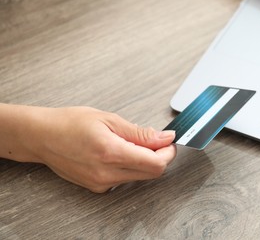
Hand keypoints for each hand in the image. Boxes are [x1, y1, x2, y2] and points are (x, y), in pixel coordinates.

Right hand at [0, 104, 176, 192]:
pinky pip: (125, 179)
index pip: (156, 163)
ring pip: (140, 176)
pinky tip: (120, 152)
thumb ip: (140, 132)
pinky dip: (131, 166)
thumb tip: (164, 137)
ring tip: (132, 143)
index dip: (168, 152)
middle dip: (160, 157)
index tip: (169, 141)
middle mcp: (107, 173)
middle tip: (156, 140)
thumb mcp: (109, 119)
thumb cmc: (70, 123)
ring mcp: (102, 183)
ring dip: (145, 161)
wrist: (42, 137)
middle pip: (152, 173)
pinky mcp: (97, 187)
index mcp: (111, 152)